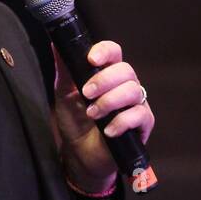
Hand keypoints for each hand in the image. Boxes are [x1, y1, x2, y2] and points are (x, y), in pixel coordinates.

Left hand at [51, 41, 154, 188]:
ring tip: (93, 114)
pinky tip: (108, 131)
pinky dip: (122, 122)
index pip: (114, 52)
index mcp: (108, 73)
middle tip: (86, 94)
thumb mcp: (64, 95)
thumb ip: (64, 70)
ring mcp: (136, 103)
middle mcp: (125, 85)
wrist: (80, 154)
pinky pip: (140, 114)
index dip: (105, 52)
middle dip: (104, 80)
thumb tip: (56, 44)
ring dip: (110, 101)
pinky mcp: (143, 123)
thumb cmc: (75, 122)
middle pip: (125, 70)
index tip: (91, 60)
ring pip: (133, 90)